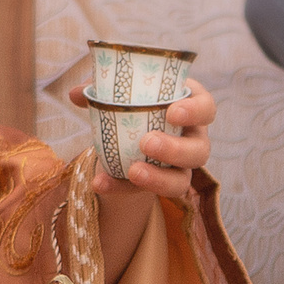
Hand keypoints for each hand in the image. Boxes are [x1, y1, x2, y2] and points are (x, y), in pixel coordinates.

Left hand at [67, 81, 217, 199]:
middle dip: (176, 150)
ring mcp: (180, 168)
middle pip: (200, 150)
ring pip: (182, 180)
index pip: (206, 108)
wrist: (126, 134)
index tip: (172, 112)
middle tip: (147, 143)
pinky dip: (121, 189)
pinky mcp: (159, 187)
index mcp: (189, 108)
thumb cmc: (133, 102)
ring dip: (158, 179)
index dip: (195, 111)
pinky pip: (146, 194)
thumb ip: (101, 89)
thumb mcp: (121, 92)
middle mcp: (192, 139)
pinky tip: (100, 183)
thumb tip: (77, 93)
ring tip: (133, 171)